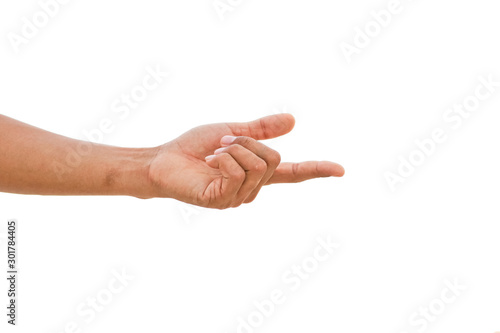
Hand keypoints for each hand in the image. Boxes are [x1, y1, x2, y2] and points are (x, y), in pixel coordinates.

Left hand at [148, 114, 343, 208]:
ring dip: (233, 149)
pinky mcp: (220, 200)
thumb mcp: (233, 131)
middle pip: (273, 159)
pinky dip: (224, 158)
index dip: (316, 171)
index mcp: (255, 174)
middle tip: (223, 142)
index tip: (341, 170)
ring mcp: (236, 198)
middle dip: (248, 141)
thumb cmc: (194, 147)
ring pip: (256, 165)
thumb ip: (261, 129)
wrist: (162, 160)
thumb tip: (293, 120)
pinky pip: (237, 172)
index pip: (292, 174)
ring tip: (213, 153)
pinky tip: (209, 161)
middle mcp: (250, 189)